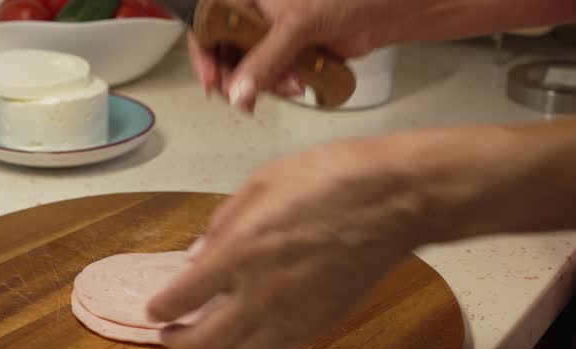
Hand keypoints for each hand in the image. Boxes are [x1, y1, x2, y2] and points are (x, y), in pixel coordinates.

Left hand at [147, 136, 430, 348]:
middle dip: (178, 343)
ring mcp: (294, 316)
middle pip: (204, 344)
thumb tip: (197, 257)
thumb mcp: (261, 182)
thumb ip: (222, 224)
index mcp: (240, 252)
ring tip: (202, 341)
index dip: (160, 308)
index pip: (181, 299)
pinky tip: (244, 336)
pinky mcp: (320, 325)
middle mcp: (262, 294)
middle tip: (169, 332)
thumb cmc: (329, 177)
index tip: (154, 308)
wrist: (395, 199)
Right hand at [189, 0, 401, 110]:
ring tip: (286, 86)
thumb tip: (238, 92)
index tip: (211, 81)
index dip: (204, 55)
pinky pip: (269, 77)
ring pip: (247, 69)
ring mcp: (270, 36)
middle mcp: (254, 14)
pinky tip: (296, 84)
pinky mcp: (286, 53)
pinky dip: (279, 86)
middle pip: (224, 53)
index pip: (209, 25)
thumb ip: (265, 60)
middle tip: (242, 97)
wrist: (382, 12)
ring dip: (262, 85)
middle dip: (236, 78)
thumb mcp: (296, 26)